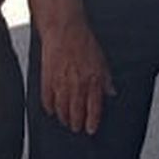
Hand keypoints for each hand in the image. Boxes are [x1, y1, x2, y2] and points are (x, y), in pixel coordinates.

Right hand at [41, 18, 113, 134]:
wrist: (64, 29)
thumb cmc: (83, 41)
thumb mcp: (101, 60)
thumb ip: (105, 79)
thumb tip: (111, 92)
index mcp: (92, 81)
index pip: (93, 108)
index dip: (92, 122)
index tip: (90, 129)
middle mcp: (77, 85)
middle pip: (76, 112)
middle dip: (76, 124)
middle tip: (76, 128)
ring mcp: (60, 83)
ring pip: (61, 109)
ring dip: (63, 118)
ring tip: (65, 121)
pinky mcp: (47, 78)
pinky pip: (47, 99)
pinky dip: (49, 107)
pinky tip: (51, 110)